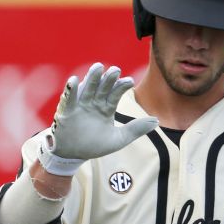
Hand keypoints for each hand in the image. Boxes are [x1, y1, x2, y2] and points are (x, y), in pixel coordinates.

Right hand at [40, 62, 158, 174]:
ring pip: (87, 89)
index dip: (121, 87)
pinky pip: (68, 99)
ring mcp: (80, 106)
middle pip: (102, 88)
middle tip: (115, 70)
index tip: (128, 81)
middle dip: (108, 79)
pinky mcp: (66, 111)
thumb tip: (157, 121)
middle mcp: (93, 103)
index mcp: (106, 108)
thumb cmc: (93, 146)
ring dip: (92, 78)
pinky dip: (71, 90)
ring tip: (98, 67)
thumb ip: (135, 129)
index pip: (115, 94)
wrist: (72, 156)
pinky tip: (74, 80)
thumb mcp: (118, 139)